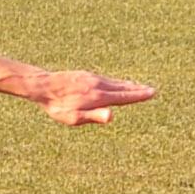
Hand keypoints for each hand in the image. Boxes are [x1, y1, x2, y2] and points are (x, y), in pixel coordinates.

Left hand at [30, 69, 157, 126]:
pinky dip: (115, 81)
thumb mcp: (73, 118)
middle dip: (137, 90)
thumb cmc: (57, 106)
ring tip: (136, 86)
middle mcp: (98, 85)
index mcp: (98, 97)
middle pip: (122, 88)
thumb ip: (93, 116)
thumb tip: (112, 115)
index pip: (123, 96)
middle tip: (151, 90)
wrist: (43, 85)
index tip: (151, 92)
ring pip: (114, 82)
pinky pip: (105, 79)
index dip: (138, 95)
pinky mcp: (85, 75)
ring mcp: (92, 78)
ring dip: (127, 85)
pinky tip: (114, 83)